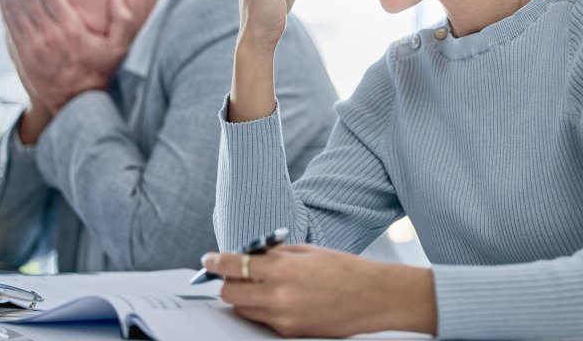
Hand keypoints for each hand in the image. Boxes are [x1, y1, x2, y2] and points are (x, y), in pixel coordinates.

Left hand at [0, 0, 136, 116]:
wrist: (76, 105)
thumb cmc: (99, 73)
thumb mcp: (119, 48)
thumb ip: (122, 19)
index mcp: (70, 31)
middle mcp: (47, 36)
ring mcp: (31, 46)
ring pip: (13, 9)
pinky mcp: (20, 54)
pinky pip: (8, 24)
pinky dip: (2, 6)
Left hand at [202, 245, 436, 337]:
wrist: (373, 298)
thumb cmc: (344, 268)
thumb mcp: (307, 251)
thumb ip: (274, 253)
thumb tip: (249, 254)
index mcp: (282, 268)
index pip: (233, 266)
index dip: (215, 262)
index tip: (209, 259)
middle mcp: (277, 296)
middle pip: (229, 294)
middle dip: (228, 282)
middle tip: (237, 273)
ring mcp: (283, 318)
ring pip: (244, 310)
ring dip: (244, 297)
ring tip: (262, 285)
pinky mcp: (290, 332)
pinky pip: (263, 321)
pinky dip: (263, 309)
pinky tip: (281, 297)